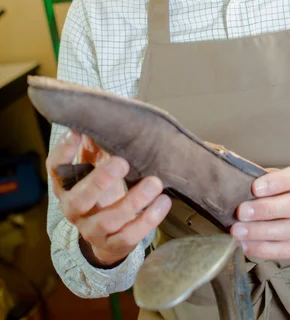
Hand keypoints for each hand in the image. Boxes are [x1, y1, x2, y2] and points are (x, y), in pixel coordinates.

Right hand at [46, 129, 170, 266]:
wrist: (106, 235)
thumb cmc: (102, 189)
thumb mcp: (95, 164)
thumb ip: (97, 143)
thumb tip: (101, 114)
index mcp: (66, 185)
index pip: (55, 169)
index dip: (64, 152)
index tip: (78, 134)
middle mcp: (74, 209)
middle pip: (80, 198)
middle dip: (100, 180)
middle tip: (122, 162)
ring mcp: (92, 230)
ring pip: (109, 219)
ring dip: (134, 201)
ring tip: (155, 183)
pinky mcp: (113, 245)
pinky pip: (129, 236)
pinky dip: (148, 220)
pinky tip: (163, 202)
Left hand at [230, 165, 289, 259]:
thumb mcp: (286, 175)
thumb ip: (266, 176)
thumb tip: (239, 179)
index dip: (275, 182)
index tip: (255, 188)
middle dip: (265, 210)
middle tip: (242, 212)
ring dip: (261, 232)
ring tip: (239, 231)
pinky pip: (286, 250)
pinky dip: (264, 249)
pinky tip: (246, 245)